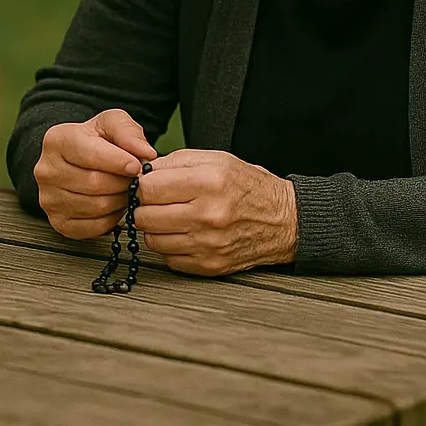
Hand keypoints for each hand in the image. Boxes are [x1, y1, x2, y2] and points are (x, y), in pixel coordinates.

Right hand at [33, 109, 157, 239]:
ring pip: (96, 207)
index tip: (136, 165)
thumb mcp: (110, 123)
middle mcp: (47, 170)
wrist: (75, 160)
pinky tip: (114, 205)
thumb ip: (128, 132)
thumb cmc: (94, 140)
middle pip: (94, 183)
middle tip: (134, 179)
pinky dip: (111, 219)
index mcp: (57, 140)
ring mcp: (49, 198)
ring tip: (124, 189)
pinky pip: (93, 227)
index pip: (89, 154)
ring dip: (119, 201)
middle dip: (122, 183)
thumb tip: (145, 152)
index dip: (118, 162)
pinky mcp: (57, 221)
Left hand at [134, 149, 296, 275]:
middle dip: (145, 207)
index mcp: (207, 183)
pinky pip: (169, 258)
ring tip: (171, 218)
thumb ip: (175, 162)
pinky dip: (171, 247)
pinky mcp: (209, 265)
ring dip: (156, 229)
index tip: (148, 185)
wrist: (284, 220)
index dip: (142, 185)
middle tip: (157, 202)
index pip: (148, 188)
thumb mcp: (216, 160)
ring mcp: (207, 244)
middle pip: (145, 216)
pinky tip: (184, 234)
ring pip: (153, 240)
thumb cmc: (248, 186)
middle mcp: (207, 216)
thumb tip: (141, 173)